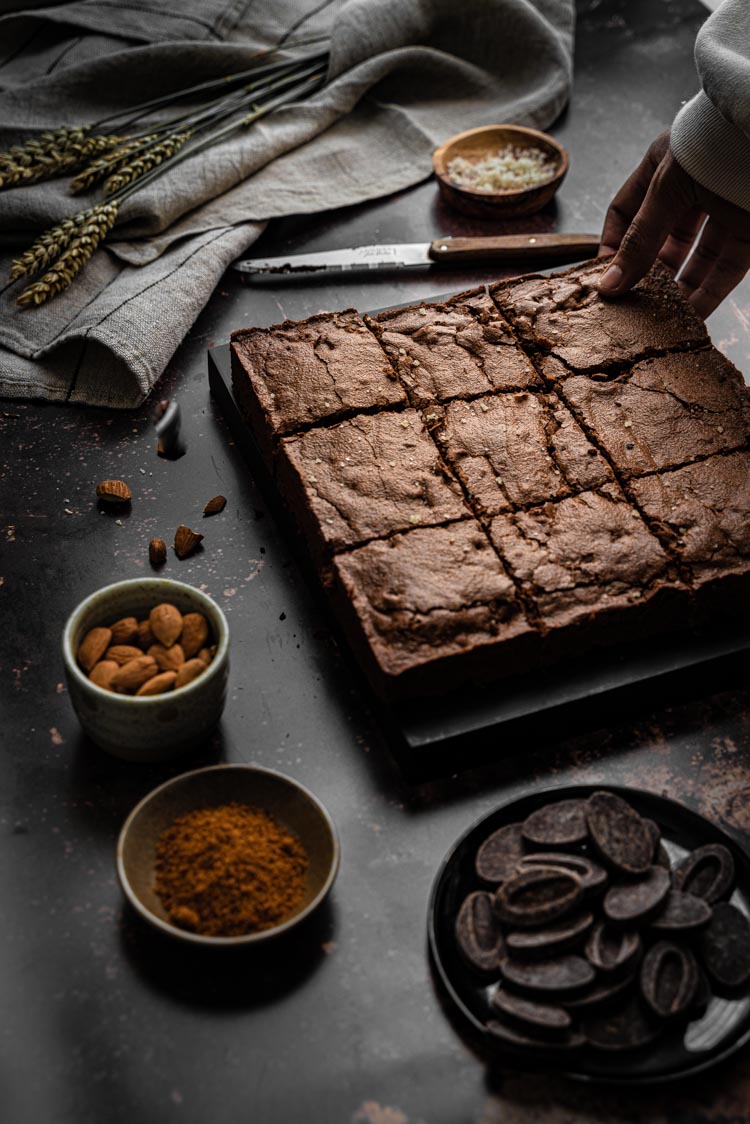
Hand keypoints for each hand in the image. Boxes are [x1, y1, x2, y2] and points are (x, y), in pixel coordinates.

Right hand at [598, 131, 749, 317]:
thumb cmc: (718, 142)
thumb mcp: (667, 188)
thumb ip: (640, 239)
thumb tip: (610, 285)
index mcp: (663, 167)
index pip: (626, 212)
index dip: (612, 245)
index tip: (603, 279)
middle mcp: (691, 191)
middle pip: (660, 242)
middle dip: (645, 275)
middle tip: (628, 306)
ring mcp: (722, 212)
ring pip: (694, 261)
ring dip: (676, 291)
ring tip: (655, 320)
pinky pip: (724, 271)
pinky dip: (707, 295)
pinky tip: (688, 318)